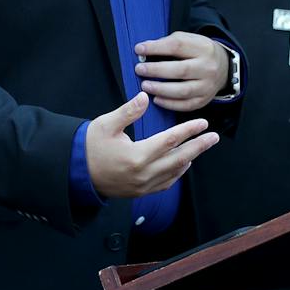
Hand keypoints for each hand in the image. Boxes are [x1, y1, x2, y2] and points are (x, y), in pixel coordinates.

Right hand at [85, 92, 218, 198]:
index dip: (188, 130)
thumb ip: (127, 111)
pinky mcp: (140, 191)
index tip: (202, 123)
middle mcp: (144, 173)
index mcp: (137, 155)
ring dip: (190, 159)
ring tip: (200, 147)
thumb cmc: (89, 146)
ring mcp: (143, 185)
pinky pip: (166, 183)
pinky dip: (177, 173)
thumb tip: (145, 98)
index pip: (170, 140)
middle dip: (199, 147)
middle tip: (213, 137)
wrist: (76, 172)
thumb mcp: (105, 124)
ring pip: (175, 172)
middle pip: (180, 158)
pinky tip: (181, 165)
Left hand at [133, 32, 229, 111]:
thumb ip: (166, 43)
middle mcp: (208, 67)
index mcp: (203, 48)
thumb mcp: (187, 40)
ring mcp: (208, 86)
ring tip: (145, 86)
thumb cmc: (197, 52)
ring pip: (183, 90)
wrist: (223, 67)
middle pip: (181, 70)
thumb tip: (143, 50)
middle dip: (157, 70)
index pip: (177, 46)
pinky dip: (169, 104)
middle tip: (139, 69)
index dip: (156, 48)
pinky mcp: (205, 100)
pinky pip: (186, 105)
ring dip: (161, 89)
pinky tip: (156, 99)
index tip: (139, 49)